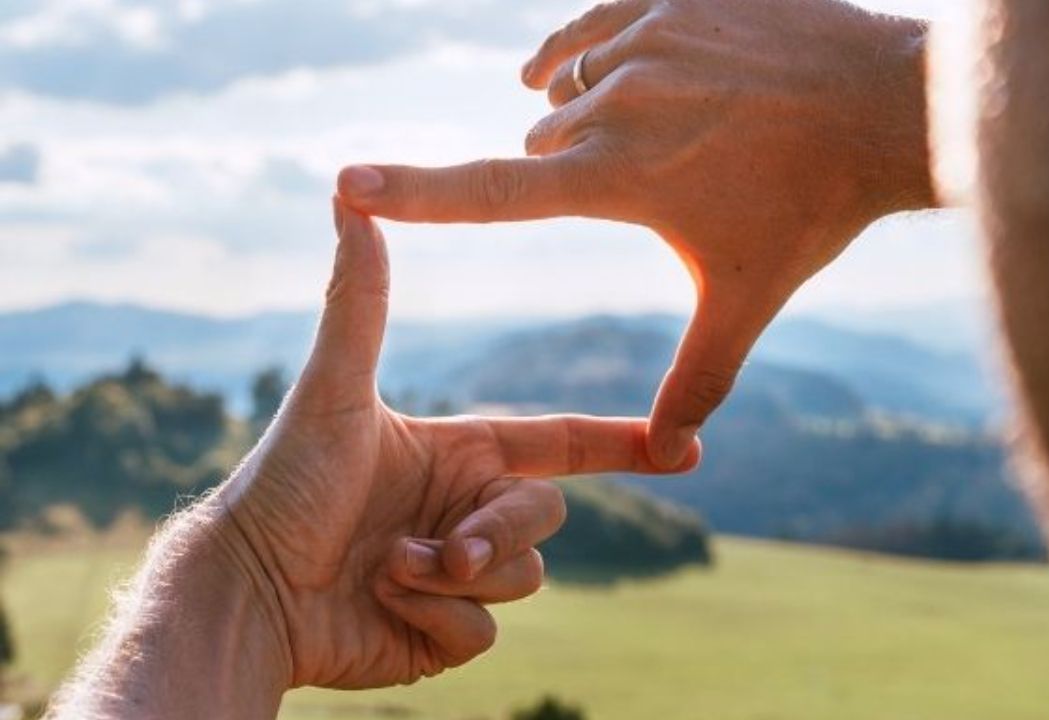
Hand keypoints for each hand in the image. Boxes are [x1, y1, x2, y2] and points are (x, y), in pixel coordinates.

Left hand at [215, 198, 700, 689]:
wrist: (247, 590)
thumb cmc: (284, 484)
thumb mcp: (332, 391)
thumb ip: (358, 302)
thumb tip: (349, 197)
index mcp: (461, 454)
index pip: (559, 443)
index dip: (620, 445)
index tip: (684, 447)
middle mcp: (467, 511)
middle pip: (545, 517)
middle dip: (499, 533)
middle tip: (450, 550)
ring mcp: (460, 575)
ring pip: (524, 577)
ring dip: (455, 577)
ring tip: (388, 568)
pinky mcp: (444, 632)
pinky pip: (484, 631)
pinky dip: (435, 619)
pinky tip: (381, 603)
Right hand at [336, 0, 934, 469]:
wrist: (884, 106)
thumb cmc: (813, 209)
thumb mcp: (746, 297)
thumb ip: (698, 377)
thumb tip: (671, 454)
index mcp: (617, 177)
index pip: (493, 191)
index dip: (415, 191)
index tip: (347, 181)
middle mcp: (613, 100)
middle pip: (541, 142)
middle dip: (568, 169)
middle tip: (642, 181)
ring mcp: (642, 37)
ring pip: (568, 82)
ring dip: (586, 112)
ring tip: (655, 130)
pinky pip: (591, 22)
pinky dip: (588, 50)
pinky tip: (609, 65)